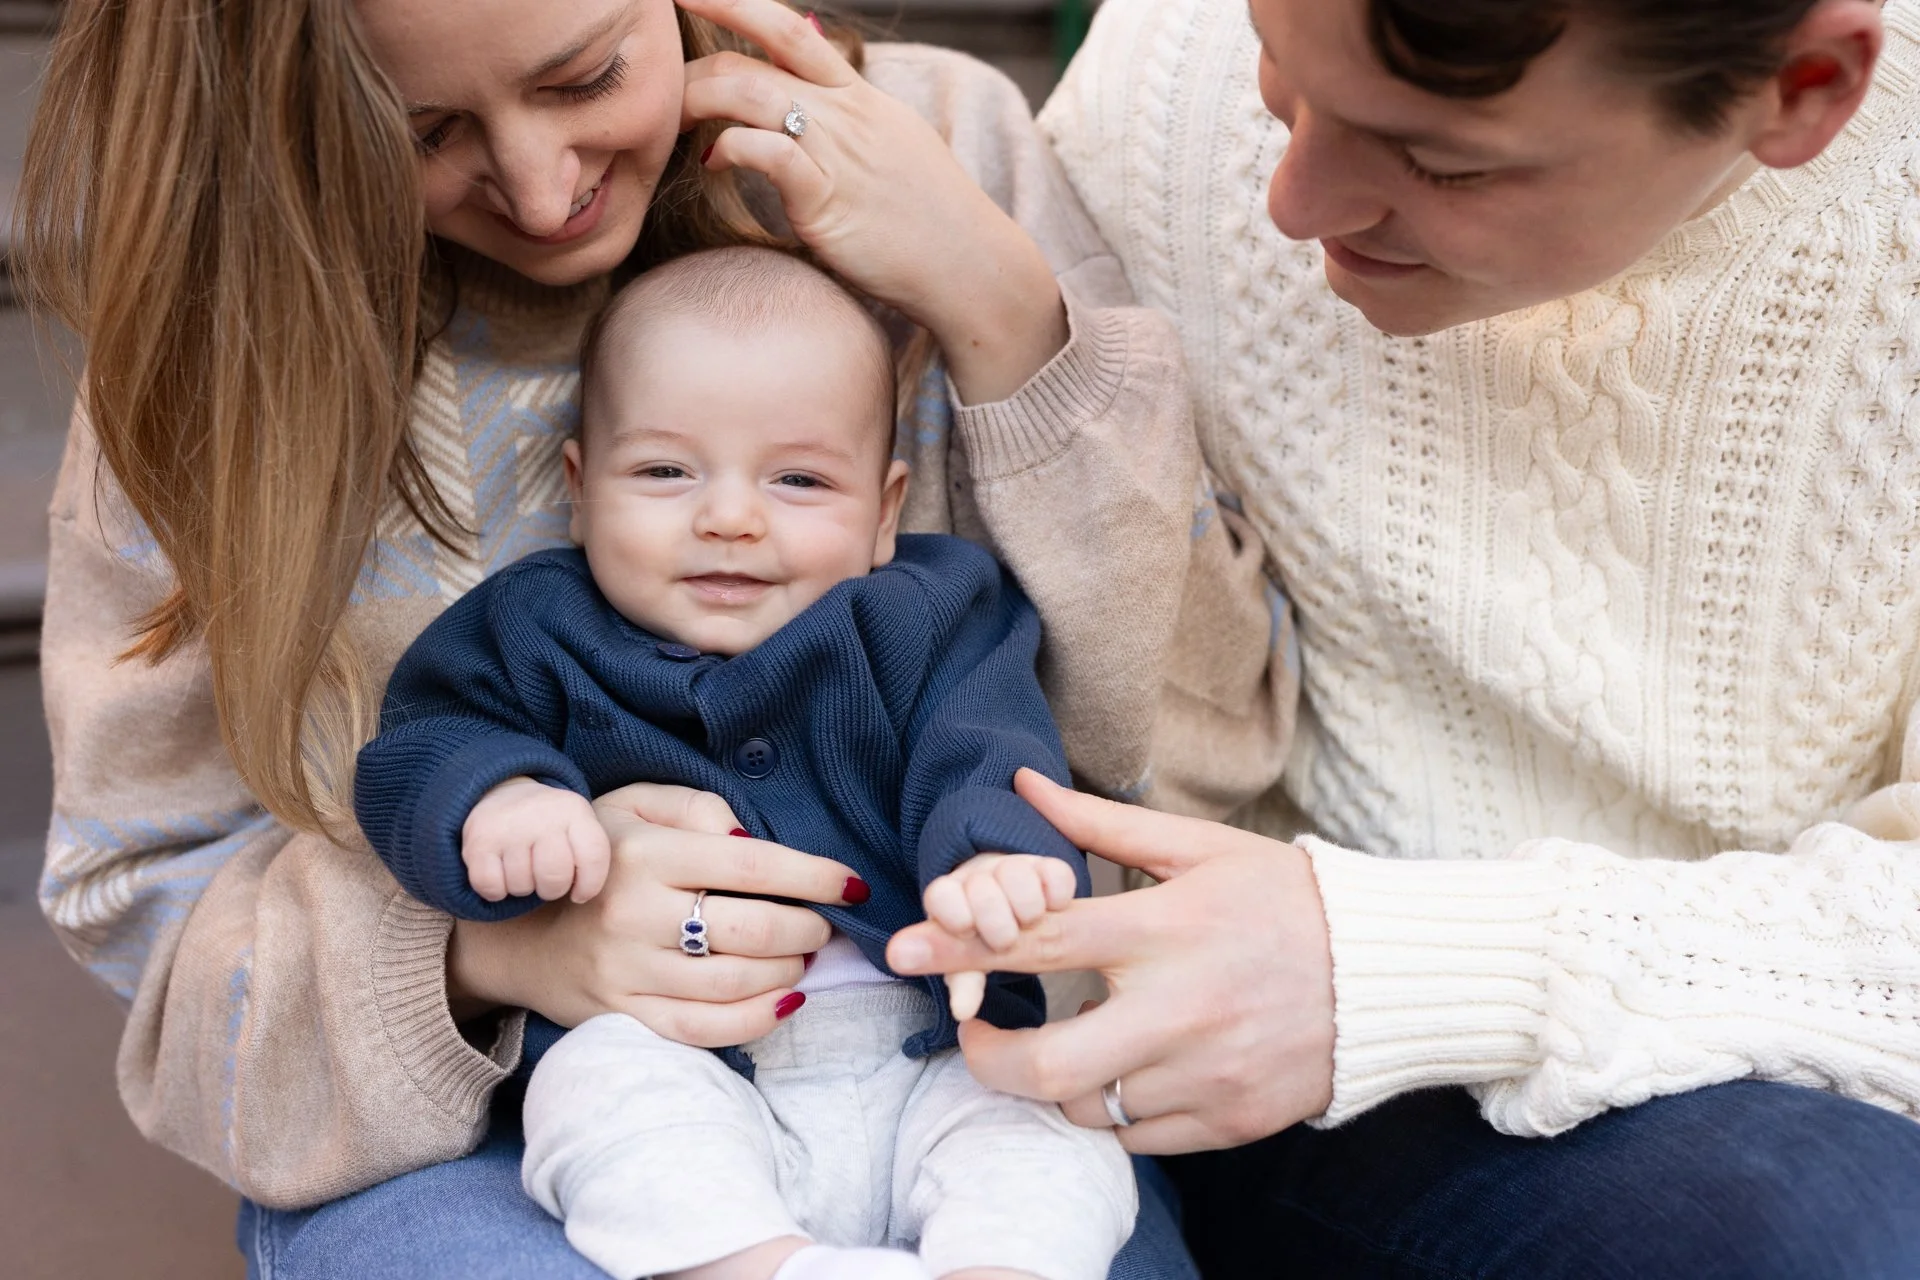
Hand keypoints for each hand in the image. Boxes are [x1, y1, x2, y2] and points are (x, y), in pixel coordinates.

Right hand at [447, 783, 871, 1045]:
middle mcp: (635, 915)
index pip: (752, 865)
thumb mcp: (636, 805)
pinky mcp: (625, 1017)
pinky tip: (786, 1001)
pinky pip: (704, 1031)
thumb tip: (753, 840)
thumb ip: (700, 808)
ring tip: (803, 957)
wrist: (518, 931)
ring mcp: (628, 973)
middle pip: (753, 930)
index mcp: (645, 854)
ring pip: (736, 983)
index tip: (851, 885)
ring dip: (790, 972)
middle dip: (808, 930)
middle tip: (822, 926)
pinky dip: (757, 1020)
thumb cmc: (599, 856)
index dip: (814, 876)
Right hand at [462, 777, 609, 903]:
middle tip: (545, 879)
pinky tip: (500, 873)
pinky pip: (491, 887)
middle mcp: (541, 815)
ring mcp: (508, 827)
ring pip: (522, 886)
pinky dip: (495, 890)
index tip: (579, 893)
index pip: (594, 857)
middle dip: (552, 889)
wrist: (501, 793)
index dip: (589, 886)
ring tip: (521, 867)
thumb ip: (589, 854)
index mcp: (573, 810)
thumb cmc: (548, 824)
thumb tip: (581, 895)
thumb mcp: (576, 825)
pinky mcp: (478, 842)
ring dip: (522, 887)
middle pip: (555, 878)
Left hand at [678, 0, 1067, 402]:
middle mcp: (846, 114)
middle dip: (697, 63)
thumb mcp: (892, 147)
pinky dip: (732, 147)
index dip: (733, 2)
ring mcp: (837, 153)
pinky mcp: (827, 199)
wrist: (970, 265)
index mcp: (860, 98)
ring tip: (677, 122)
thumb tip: (806, 100)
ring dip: (701, 101)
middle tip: (662, 84)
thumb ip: (848, 121)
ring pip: (753, 95)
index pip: (790, 30)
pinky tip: (715, 162)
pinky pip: (769, 153)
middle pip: (757, 58)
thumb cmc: (928, 218)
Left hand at [887, 770, 1336, 1154]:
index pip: (1037, 941)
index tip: (901, 952)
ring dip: (1055, 1080)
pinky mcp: (1229, 1121)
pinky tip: (1122, 1070)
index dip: (956, 947)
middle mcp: (1181, 1011)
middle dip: (986, 1057)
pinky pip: (1135, 1136)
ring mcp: (1206, 1075)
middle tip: (975, 1030)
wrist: (1389, 973)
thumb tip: (1022, 785)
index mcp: (1168, 931)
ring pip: (1086, 1106)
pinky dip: (1112, 1110)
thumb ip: (1101, 822)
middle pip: (1047, 1064)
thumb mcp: (1198, 847)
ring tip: (1067, 1040)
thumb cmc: (1287, 899)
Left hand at [924, 853, 1077, 1018]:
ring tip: (1029, 924)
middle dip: (995, 922)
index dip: (955, 917)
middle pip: (980, 889)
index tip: (968, 934)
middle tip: (1004, 941)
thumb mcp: (972, 967)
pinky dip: (1058, 895)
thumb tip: (961, 1012)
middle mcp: (978, 879)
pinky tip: (1054, 909)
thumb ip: (965, 983)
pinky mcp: (1049, 867)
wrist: (1014, 907)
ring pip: (1016, 874)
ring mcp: (1013, 869)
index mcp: (948, 899)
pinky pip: (1057, 874)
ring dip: (1027, 908)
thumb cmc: (984, 943)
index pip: (941, 896)